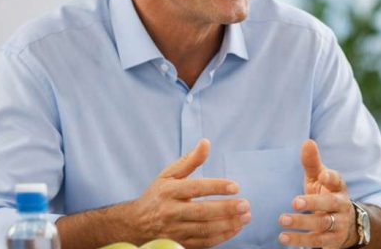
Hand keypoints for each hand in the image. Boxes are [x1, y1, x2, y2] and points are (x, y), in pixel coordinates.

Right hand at [123, 139, 250, 247]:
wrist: (134, 225)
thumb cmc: (156, 195)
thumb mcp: (168, 175)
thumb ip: (189, 161)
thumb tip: (206, 142)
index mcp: (168, 191)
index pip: (195, 188)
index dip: (216, 187)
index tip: (236, 186)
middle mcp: (170, 212)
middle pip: (201, 212)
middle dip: (226, 209)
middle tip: (245, 204)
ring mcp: (174, 231)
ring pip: (204, 229)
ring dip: (228, 224)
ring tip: (246, 217)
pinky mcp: (179, 244)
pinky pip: (203, 242)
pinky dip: (221, 237)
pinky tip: (236, 228)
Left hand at [278, 139, 355, 247]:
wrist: (347, 226)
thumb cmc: (326, 195)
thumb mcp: (320, 179)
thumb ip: (312, 163)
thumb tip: (307, 142)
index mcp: (338, 188)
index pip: (337, 181)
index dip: (330, 178)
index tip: (322, 175)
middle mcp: (341, 206)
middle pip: (329, 204)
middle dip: (313, 204)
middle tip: (294, 202)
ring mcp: (338, 225)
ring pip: (321, 225)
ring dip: (302, 224)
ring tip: (282, 220)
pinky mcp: (332, 242)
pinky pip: (316, 242)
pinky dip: (299, 241)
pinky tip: (283, 237)